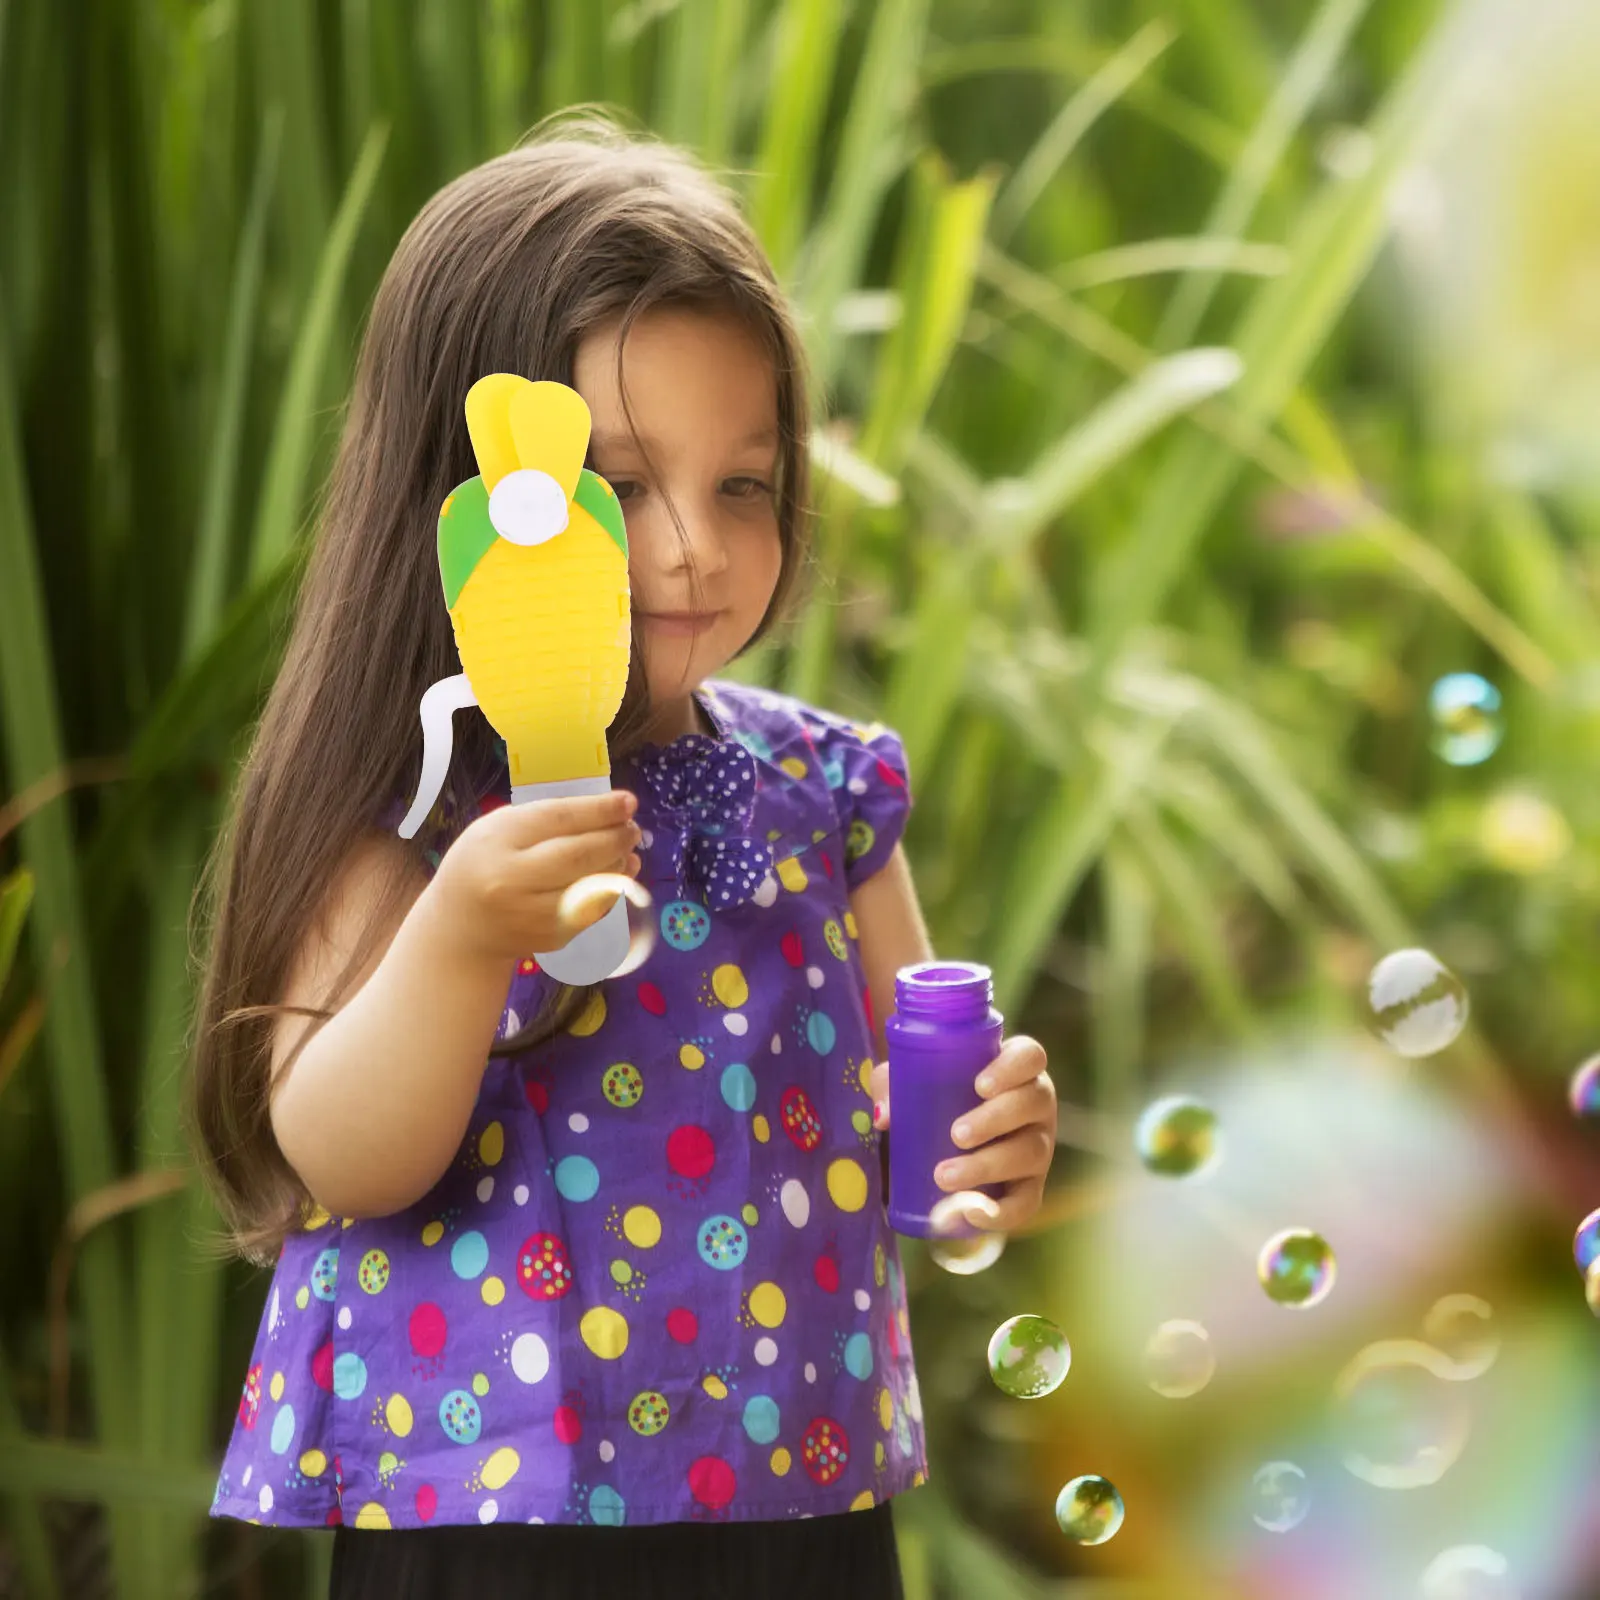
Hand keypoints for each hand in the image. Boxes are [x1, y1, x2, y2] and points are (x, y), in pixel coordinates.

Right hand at [427, 789, 642, 964]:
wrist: (461, 927)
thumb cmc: (483, 863)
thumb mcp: (498, 828)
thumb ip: (546, 818)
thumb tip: (607, 813)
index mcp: (498, 841)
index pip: (558, 819)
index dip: (599, 810)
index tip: (627, 802)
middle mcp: (513, 880)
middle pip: (579, 854)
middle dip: (615, 838)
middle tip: (632, 828)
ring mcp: (533, 914)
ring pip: (593, 886)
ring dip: (619, 864)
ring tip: (627, 849)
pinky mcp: (551, 938)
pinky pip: (594, 910)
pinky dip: (612, 890)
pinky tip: (620, 875)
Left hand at [870, 1035, 1056, 1231]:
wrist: (937, 1140)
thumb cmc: (930, 1095)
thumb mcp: (908, 1079)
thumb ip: (889, 1084)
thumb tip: (885, 1116)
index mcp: (1015, 1068)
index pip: (1030, 1056)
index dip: (1013, 1068)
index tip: (980, 1085)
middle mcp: (1036, 1103)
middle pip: (1033, 1103)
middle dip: (995, 1120)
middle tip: (956, 1135)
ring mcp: (1039, 1144)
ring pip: (1030, 1152)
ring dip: (989, 1166)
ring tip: (944, 1176)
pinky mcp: (1030, 1185)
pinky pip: (1028, 1201)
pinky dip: (1004, 1212)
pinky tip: (973, 1213)